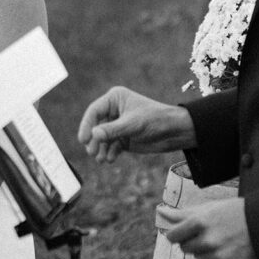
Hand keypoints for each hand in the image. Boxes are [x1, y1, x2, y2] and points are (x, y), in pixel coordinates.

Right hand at [77, 86, 196, 162]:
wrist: (175, 132)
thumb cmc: (156, 120)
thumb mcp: (133, 125)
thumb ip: (112, 130)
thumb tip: (93, 135)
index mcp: (114, 99)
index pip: (94, 111)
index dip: (86, 125)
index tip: (83, 140)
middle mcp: (114, 111)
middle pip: (95, 126)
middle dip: (93, 140)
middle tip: (91, 153)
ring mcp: (117, 125)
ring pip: (101, 138)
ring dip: (100, 149)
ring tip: (101, 159)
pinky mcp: (122, 138)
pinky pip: (110, 146)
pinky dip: (109, 153)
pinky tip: (110, 159)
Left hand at [163, 198, 256, 258]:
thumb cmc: (232, 212)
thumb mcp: (207, 208)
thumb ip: (181, 214)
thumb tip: (159, 212)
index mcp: (199, 222)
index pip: (173, 236)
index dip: (176, 234)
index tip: (182, 232)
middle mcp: (207, 239)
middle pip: (184, 248)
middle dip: (191, 241)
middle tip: (206, 233)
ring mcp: (219, 254)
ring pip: (198, 258)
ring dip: (203, 251)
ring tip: (218, 240)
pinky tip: (225, 250)